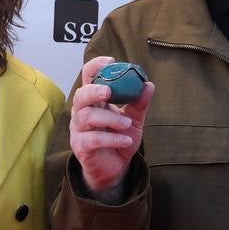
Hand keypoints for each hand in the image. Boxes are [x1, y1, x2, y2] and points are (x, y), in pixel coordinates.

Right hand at [68, 56, 153, 198]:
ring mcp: (79, 130)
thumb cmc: (120, 138)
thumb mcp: (134, 120)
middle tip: (109, 92)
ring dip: (109, 118)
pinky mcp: (81, 147)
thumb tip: (148, 85)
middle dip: (93, 91)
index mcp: (94, 101)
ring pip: (86, 117)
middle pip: (80, 96)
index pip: (88, 78)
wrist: (116, 168)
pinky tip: (126, 139)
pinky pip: (92, 139)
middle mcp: (82, 112)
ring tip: (127, 123)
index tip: (110, 61)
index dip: (95, 67)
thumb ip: (139, 103)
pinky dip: (111, 138)